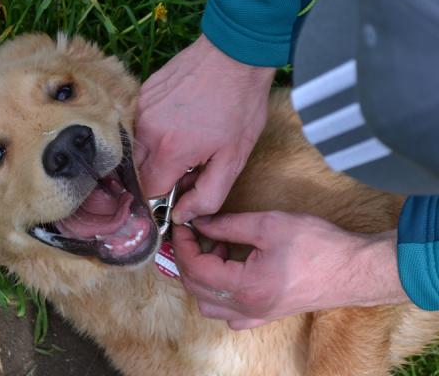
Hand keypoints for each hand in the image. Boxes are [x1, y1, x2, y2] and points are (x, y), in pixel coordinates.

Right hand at [134, 34, 274, 223]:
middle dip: (158, 174)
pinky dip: (154, 129)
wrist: (235, 53)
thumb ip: (207, 195)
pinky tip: (177, 118)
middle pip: (138, 171)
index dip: (165, 195)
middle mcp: (146, 131)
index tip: (180, 187)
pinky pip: (139, 123)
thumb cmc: (240, 106)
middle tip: (185, 163)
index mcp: (169, 151)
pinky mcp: (142, 93)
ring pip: (136, 147)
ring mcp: (141, 109)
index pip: (149, 191)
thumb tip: (182, 215)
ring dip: (154, 151)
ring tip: (183, 138)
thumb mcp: (234, 159)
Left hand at [173, 211, 408, 329]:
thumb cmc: (318, 245)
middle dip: (187, 258)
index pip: (195, 269)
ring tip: (216, 250)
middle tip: (194, 234)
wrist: (355, 269)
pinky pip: (229, 314)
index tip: (183, 226)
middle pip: (196, 288)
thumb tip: (198, 222)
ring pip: (208, 305)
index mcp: (245, 286)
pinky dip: (219, 294)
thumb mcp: (268, 224)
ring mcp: (256, 316)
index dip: (182, 245)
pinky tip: (231, 272)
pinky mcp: (266, 316)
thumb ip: (227, 224)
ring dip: (201, 277)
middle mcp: (247, 308)